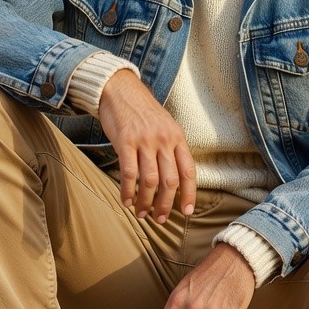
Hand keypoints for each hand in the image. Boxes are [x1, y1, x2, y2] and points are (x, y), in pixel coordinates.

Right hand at [98, 70, 196, 221]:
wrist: (120, 89)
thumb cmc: (142, 111)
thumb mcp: (165, 126)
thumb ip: (171, 149)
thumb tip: (174, 178)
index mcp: (177, 138)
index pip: (188, 171)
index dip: (188, 194)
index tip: (186, 212)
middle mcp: (164, 140)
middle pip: (170, 181)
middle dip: (165, 205)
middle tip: (159, 219)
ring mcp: (144, 141)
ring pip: (150, 181)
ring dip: (146, 202)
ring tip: (142, 213)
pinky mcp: (125, 142)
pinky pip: (129, 173)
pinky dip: (127, 191)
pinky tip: (126, 201)